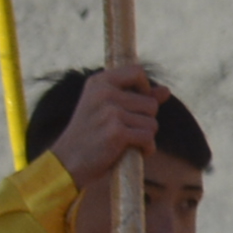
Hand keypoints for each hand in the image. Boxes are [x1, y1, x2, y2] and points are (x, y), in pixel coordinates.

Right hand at [47, 63, 167, 187]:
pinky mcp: (116, 132)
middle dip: (145, 121)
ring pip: (152, 123)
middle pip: (151, 104)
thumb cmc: (91, 134)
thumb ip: (137, 98)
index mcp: (99, 82)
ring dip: (145, 136)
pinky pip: (148, 138)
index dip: (145, 89)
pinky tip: (132, 152)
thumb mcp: (108, 109)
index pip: (137, 72)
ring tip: (124, 142)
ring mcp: (110, 112)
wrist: (67, 161)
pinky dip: (146, 149)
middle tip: (124, 131)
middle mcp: (104, 93)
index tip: (137, 105)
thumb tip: (166, 91)